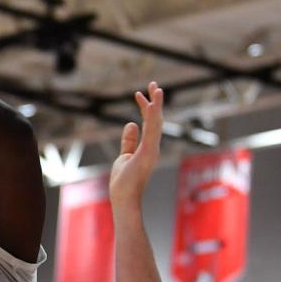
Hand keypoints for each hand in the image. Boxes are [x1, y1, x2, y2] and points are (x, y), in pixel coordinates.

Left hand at [109, 83, 163, 207]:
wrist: (124, 199)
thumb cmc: (124, 182)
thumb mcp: (124, 156)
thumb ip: (128, 140)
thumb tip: (131, 123)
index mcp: (147, 147)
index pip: (148, 123)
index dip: (145, 107)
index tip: (138, 93)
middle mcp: (152, 147)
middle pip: (156, 119)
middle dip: (155, 101)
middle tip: (153, 83)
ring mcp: (151, 149)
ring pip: (156, 122)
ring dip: (156, 105)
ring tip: (156, 88)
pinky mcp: (148, 152)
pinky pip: (151, 130)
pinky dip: (152, 116)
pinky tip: (152, 103)